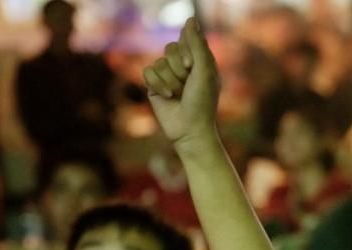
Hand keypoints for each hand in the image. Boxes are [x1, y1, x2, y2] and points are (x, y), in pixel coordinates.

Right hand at [143, 18, 220, 151]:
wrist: (190, 129)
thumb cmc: (202, 101)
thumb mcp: (203, 70)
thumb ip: (196, 44)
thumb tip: (190, 18)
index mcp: (198, 59)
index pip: (185, 39)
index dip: (185, 52)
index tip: (190, 66)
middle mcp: (182, 65)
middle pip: (169, 48)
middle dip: (177, 67)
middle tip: (187, 83)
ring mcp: (167, 75)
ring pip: (159, 62)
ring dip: (169, 80)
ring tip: (178, 94)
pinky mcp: (154, 85)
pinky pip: (147, 72)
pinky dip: (157, 84)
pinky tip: (167, 96)